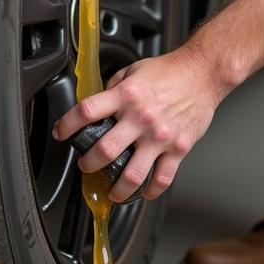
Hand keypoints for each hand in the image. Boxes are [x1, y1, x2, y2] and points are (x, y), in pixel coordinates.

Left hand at [52, 46, 225, 201]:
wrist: (203, 73)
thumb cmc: (170, 71)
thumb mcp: (134, 70)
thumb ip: (114, 88)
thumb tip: (98, 103)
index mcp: (126, 95)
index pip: (87, 111)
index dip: (67, 125)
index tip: (61, 133)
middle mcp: (141, 117)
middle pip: (104, 150)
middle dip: (88, 164)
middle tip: (86, 166)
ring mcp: (160, 136)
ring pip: (132, 174)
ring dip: (117, 189)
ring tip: (112, 192)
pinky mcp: (178, 148)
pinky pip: (163, 178)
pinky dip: (151, 191)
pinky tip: (145, 192)